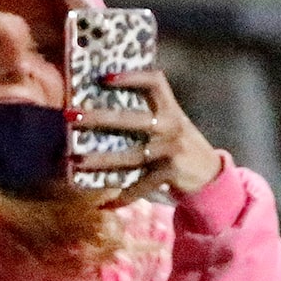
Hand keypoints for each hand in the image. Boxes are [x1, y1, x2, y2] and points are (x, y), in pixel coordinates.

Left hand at [70, 68, 224, 203]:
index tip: (103, 77)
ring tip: (74, 160)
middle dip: (99, 118)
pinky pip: (141, 185)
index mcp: (170, 108)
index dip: (131, 76)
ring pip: (131, 156)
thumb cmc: (177, 142)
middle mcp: (171, 126)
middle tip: (70, 116)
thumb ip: (144, 109)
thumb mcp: (168, 121)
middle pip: (132, 119)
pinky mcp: (170, 173)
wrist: (210, 174)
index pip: (154, 82)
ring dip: (101, 160)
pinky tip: (104, 204)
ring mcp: (171, 150)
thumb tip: (97, 97)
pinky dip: (123, 197)